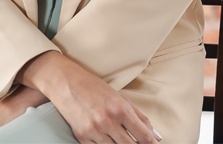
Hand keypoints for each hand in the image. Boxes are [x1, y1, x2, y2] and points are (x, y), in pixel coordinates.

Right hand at [18, 51, 160, 143]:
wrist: (67, 84)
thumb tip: (155, 136)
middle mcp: (108, 121)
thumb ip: (139, 117)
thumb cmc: (95, 88)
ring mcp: (94, 132)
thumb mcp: (120, 98)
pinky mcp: (82, 138)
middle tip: (138, 142)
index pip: (143, 135)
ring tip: (122, 138)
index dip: (150, 143)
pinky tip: (109, 139)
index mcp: (120, 109)